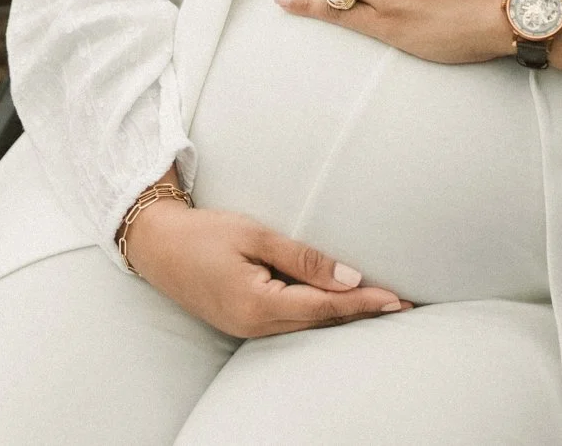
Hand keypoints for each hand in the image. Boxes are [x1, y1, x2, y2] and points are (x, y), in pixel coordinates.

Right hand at [122, 196, 409, 336]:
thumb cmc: (203, 233)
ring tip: (382, 306)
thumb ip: (302, 258)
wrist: (155, 245)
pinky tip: (338, 307)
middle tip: (405, 305)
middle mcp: (254, 325)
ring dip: (344, 316)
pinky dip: (320, 314)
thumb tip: (349, 276)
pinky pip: (291, 322)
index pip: (324, 306)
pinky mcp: (243, 323)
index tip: (397, 298)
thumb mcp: (254, 235)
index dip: (363, 302)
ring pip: (308, 325)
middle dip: (363, 313)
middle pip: (321, 321)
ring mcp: (247, 329)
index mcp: (258, 304)